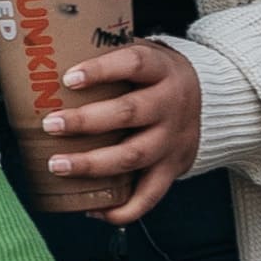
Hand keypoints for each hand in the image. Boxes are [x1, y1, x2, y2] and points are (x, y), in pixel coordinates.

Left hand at [29, 40, 205, 226]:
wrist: (212, 101)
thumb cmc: (157, 77)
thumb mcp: (145, 54)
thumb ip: (108, 52)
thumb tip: (48, 52)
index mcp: (161, 70)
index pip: (134, 64)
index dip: (102, 70)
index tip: (68, 78)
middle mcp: (170, 104)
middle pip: (129, 113)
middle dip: (86, 121)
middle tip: (51, 125)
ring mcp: (173, 140)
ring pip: (134, 156)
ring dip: (93, 164)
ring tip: (58, 165)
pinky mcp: (173, 168)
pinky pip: (150, 195)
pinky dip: (122, 208)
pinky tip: (93, 209)